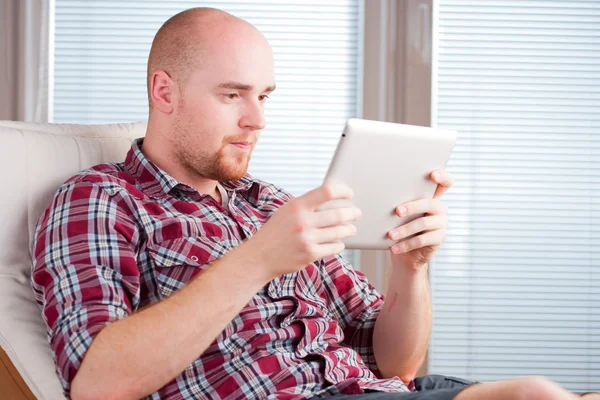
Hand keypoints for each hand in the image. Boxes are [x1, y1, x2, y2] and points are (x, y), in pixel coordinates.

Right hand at [243, 183, 361, 279]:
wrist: (260, 256)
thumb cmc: (275, 232)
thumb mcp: (287, 211)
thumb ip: (307, 205)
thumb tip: (332, 196)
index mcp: (297, 206)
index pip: (326, 192)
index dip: (342, 191)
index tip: (349, 194)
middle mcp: (303, 222)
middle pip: (338, 214)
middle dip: (352, 213)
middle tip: (357, 213)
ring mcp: (307, 239)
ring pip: (339, 232)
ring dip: (349, 230)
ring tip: (351, 229)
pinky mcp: (310, 254)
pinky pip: (334, 247)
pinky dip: (339, 244)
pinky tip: (339, 242)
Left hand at [387, 170, 453, 268]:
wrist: (406, 253)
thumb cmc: (400, 226)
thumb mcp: (400, 213)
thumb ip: (399, 202)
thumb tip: (382, 195)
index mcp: (432, 197)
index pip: (446, 183)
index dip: (443, 177)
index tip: (433, 174)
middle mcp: (440, 208)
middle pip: (430, 203)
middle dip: (412, 206)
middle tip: (397, 211)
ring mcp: (442, 224)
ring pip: (423, 223)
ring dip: (404, 229)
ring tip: (390, 235)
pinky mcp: (439, 238)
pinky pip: (422, 240)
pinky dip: (406, 244)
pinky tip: (394, 248)